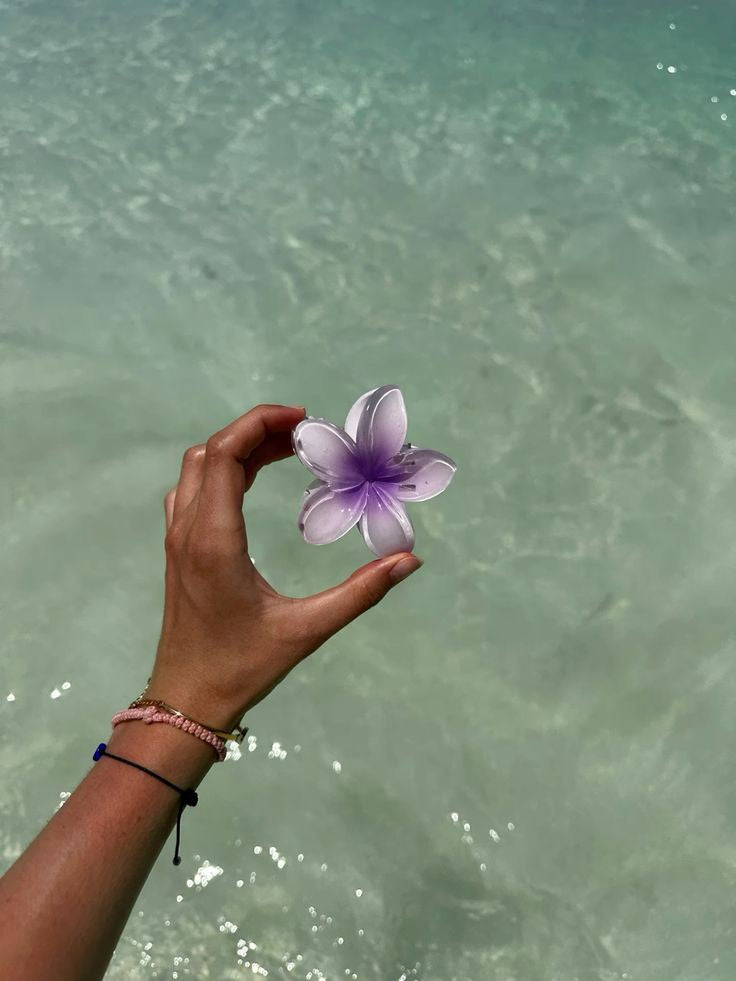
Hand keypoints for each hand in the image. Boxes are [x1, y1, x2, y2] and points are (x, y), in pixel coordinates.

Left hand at [147, 403, 422, 729]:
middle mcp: (189, 529)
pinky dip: (222, 470)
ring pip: (198, 468)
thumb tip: (409, 560)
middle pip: (211, 451)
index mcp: (214, 538)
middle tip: (305, 434)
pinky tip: (252, 481)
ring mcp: (177, 538)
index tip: (304, 421)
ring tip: (285, 450)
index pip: (225, 453)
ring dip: (238, 448)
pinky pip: (193, 490)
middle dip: (255, 430)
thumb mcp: (307, 630)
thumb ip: (360, 592)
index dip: (260, 424)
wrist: (186, 699)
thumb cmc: (242, 666)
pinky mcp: (178, 550)